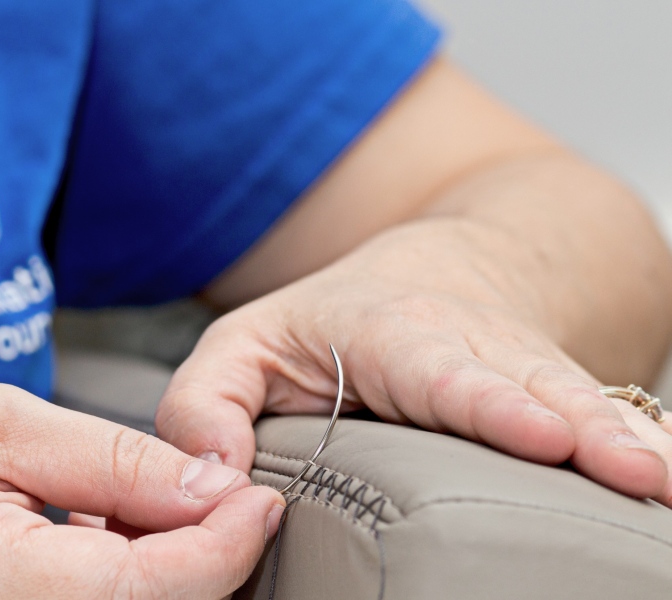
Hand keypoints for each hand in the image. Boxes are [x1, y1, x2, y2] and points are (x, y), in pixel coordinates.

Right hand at [0, 373, 283, 598]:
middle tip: (228, 497)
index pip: (149, 589)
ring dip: (171, 577)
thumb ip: (109, 458)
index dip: (225, 545)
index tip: (261, 497)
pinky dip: (127, 586)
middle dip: (209, 564)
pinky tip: (116, 540)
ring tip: (170, 511)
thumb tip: (209, 485)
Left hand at [157, 220, 671, 505]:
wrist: (421, 276)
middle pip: (532, 385)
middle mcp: (469, 345)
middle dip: (585, 427)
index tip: (538, 433)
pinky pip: (603, 414)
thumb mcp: (240, 348)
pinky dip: (640, 440)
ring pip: (583, 399)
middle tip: (635, 471)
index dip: (488, 402)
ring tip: (664, 480)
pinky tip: (667, 478)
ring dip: (627, 438)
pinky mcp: (556, 394)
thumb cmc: (320, 327)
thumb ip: (205, 406)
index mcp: (387, 334)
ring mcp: (522, 368)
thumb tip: (214, 478)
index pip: (437, 369)